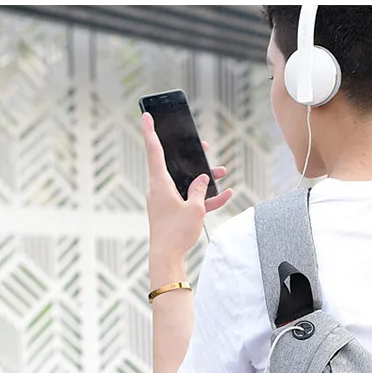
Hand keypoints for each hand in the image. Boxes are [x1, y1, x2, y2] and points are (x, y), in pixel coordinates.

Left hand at [142, 112, 232, 263]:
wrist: (167, 256)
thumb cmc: (176, 232)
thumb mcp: (195, 208)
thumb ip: (200, 190)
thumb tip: (203, 179)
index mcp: (160, 183)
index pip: (154, 151)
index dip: (150, 132)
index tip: (146, 116)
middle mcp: (160, 189)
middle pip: (175, 165)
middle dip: (191, 157)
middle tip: (202, 146)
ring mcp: (166, 201)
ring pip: (187, 183)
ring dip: (205, 180)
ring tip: (223, 173)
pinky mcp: (173, 212)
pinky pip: (191, 200)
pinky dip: (206, 198)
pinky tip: (225, 195)